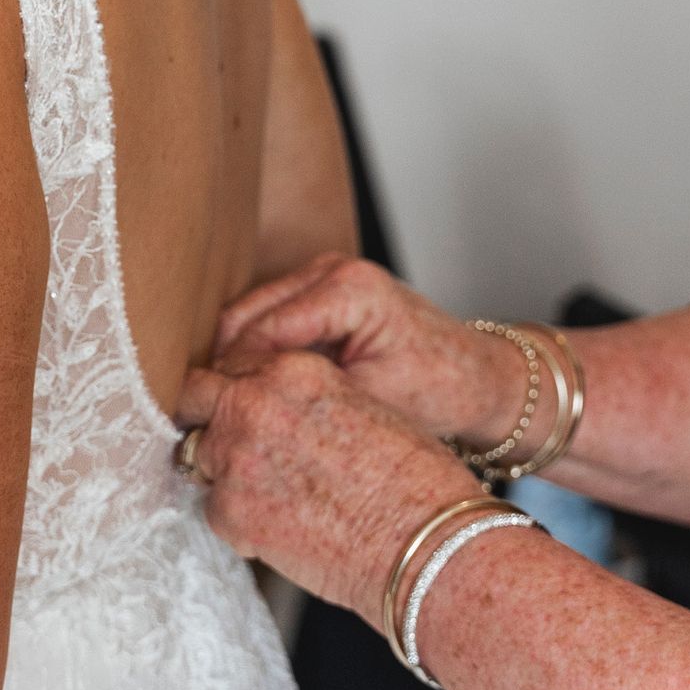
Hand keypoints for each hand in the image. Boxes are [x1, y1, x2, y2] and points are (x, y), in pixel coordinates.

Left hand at [178, 346, 476, 628]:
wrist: (423, 542)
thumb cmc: (413, 481)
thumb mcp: (361, 406)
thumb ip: (305, 399)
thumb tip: (276, 414)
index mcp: (293, 369)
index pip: (235, 365)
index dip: (239, 391)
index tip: (247, 412)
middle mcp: (254, 405)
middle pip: (196, 397)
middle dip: (208, 418)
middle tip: (237, 446)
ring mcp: (236, 459)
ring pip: (199, 456)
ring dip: (224, 470)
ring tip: (275, 495)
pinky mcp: (229, 513)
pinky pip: (214, 509)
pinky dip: (239, 519)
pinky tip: (284, 528)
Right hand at [214, 254, 525, 451]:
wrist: (477, 378)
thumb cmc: (439, 392)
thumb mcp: (370, 404)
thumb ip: (306, 399)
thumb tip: (242, 413)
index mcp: (348, 288)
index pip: (261, 330)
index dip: (234, 378)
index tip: (218, 421)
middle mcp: (332, 269)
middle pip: (244, 315)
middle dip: (227, 368)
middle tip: (212, 419)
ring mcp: (324, 275)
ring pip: (249, 317)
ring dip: (238, 361)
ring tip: (231, 412)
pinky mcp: (320, 291)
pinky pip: (269, 321)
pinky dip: (258, 355)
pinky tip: (257, 395)